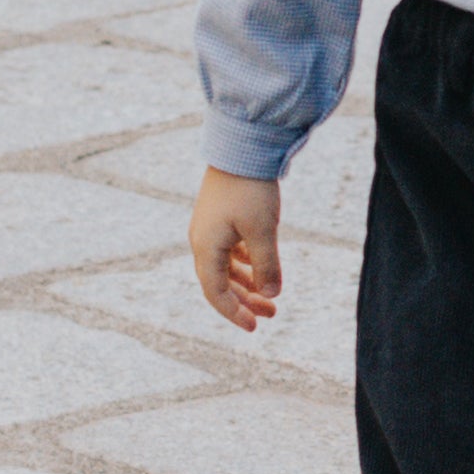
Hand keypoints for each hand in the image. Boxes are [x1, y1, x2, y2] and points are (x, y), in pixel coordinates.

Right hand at [190, 166, 285, 328]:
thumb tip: (271, 296)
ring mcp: (210, 228)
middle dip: (244, 301)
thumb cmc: (251, 188)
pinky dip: (245, 264)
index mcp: (206, 247)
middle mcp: (202, 240)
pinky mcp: (221, 217)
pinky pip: (230, 251)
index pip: (215, 293)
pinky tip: (261, 267)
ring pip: (226, 267)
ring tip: (271, 297)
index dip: (234, 313)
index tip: (254, 327)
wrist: (241, 146)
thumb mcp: (263, 230)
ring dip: (247, 283)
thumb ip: (267, 265)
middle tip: (271, 315)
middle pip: (220, 283)